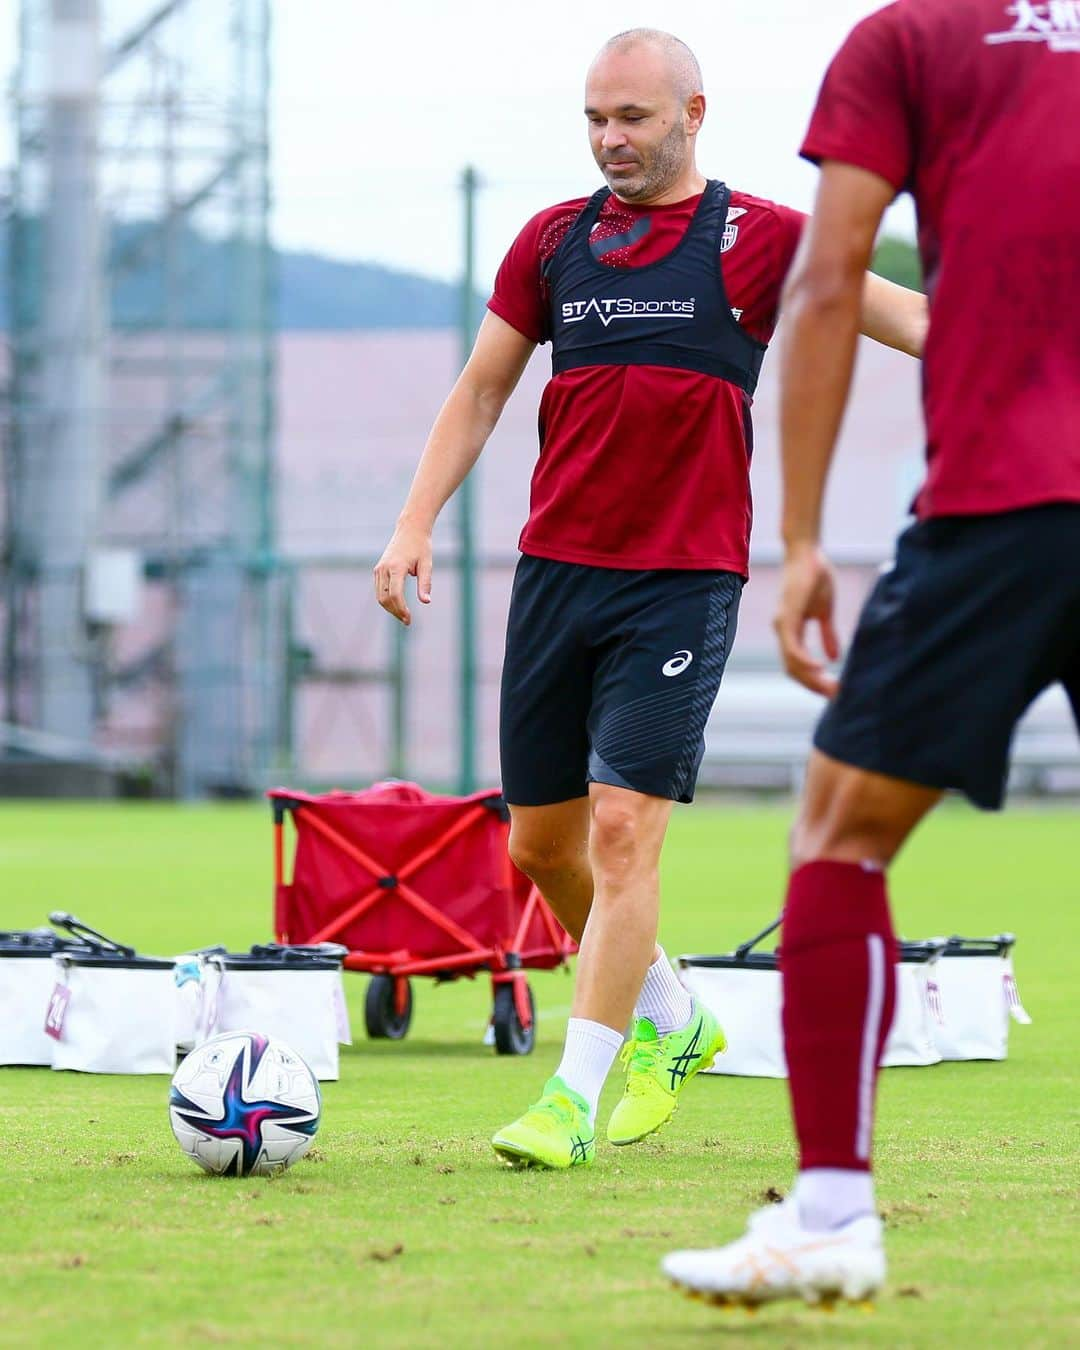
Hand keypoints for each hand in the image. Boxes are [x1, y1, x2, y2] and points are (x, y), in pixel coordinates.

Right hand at [373, 521, 432, 625]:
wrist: (410, 530)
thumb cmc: (421, 546)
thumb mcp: (427, 564)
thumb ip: (425, 583)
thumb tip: (426, 601)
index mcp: (396, 567)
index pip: (394, 595)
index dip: (401, 610)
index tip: (409, 620)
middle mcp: (384, 568)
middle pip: (384, 598)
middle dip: (395, 612)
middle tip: (407, 621)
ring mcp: (379, 569)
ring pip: (379, 596)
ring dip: (390, 608)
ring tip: (403, 615)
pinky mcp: (378, 570)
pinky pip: (379, 590)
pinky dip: (386, 600)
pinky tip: (398, 605)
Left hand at [773, 544, 840, 697]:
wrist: (807, 553)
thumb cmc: (815, 578)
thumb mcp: (825, 612)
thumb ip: (828, 635)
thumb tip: (834, 657)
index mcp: (791, 632)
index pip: (798, 665)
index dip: (814, 680)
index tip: (833, 690)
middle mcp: (783, 631)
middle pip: (794, 670)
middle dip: (814, 686)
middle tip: (835, 697)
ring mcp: (782, 625)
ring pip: (792, 663)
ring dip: (811, 678)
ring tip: (831, 688)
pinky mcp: (787, 617)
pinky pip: (793, 647)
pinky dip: (805, 660)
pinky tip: (820, 669)